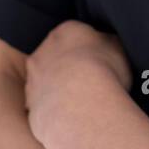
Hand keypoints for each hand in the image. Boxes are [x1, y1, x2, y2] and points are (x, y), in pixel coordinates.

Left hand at [25, 20, 131, 148]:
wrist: (81, 104)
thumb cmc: (104, 72)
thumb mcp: (118, 48)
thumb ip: (109, 43)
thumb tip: (106, 45)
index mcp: (65, 31)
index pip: (75, 34)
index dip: (88, 49)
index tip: (99, 62)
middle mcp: (43, 51)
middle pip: (57, 56)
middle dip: (69, 67)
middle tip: (90, 82)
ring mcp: (33, 79)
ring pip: (47, 81)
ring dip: (59, 89)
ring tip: (82, 102)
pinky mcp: (30, 105)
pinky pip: (44, 106)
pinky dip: (55, 110)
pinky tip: (71, 117)